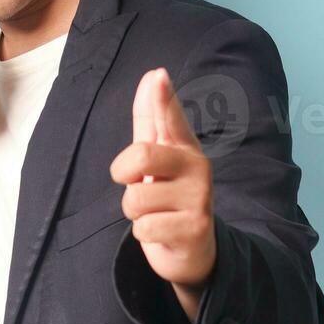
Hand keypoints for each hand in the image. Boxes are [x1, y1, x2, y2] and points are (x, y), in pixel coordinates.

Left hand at [109, 67, 215, 323]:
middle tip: (136, 185)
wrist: (191, 249)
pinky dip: (144, 233)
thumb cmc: (167, 196)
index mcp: (183, 146)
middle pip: (141, 156)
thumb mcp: (157, 158)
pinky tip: (163, 232)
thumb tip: (153, 74)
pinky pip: (144, 228)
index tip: (158, 76)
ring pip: (136, 199)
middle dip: (124, 175)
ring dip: (135, 212)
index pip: (171, 118)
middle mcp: (198, 167)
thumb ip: (151, 119)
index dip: (163, 99)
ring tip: (154, 213)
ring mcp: (199, 198)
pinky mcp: (195, 228)